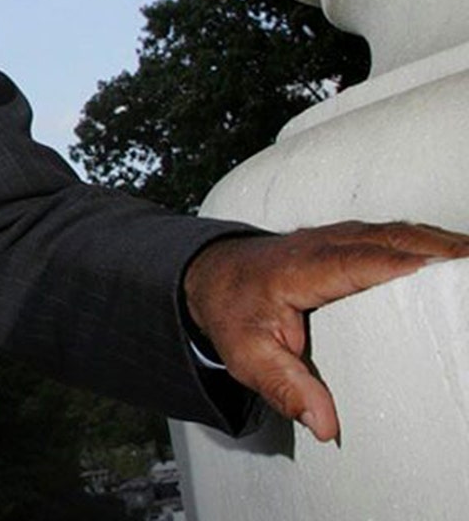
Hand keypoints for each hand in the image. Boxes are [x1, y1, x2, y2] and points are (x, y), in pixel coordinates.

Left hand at [182, 220, 468, 443]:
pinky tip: (457, 257)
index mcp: (300, 270)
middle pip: (390, 239)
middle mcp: (324, 245)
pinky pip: (396, 234)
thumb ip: (285, 388)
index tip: (436, 271)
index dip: (398, 264)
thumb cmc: (232, 313)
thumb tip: (324, 425)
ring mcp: (339, 237)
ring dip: (441, 243)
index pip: (356, 263)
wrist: (212, 276)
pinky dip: (430, 242)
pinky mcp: (350, 240)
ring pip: (399, 232)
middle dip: (438, 251)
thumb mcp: (246, 357)